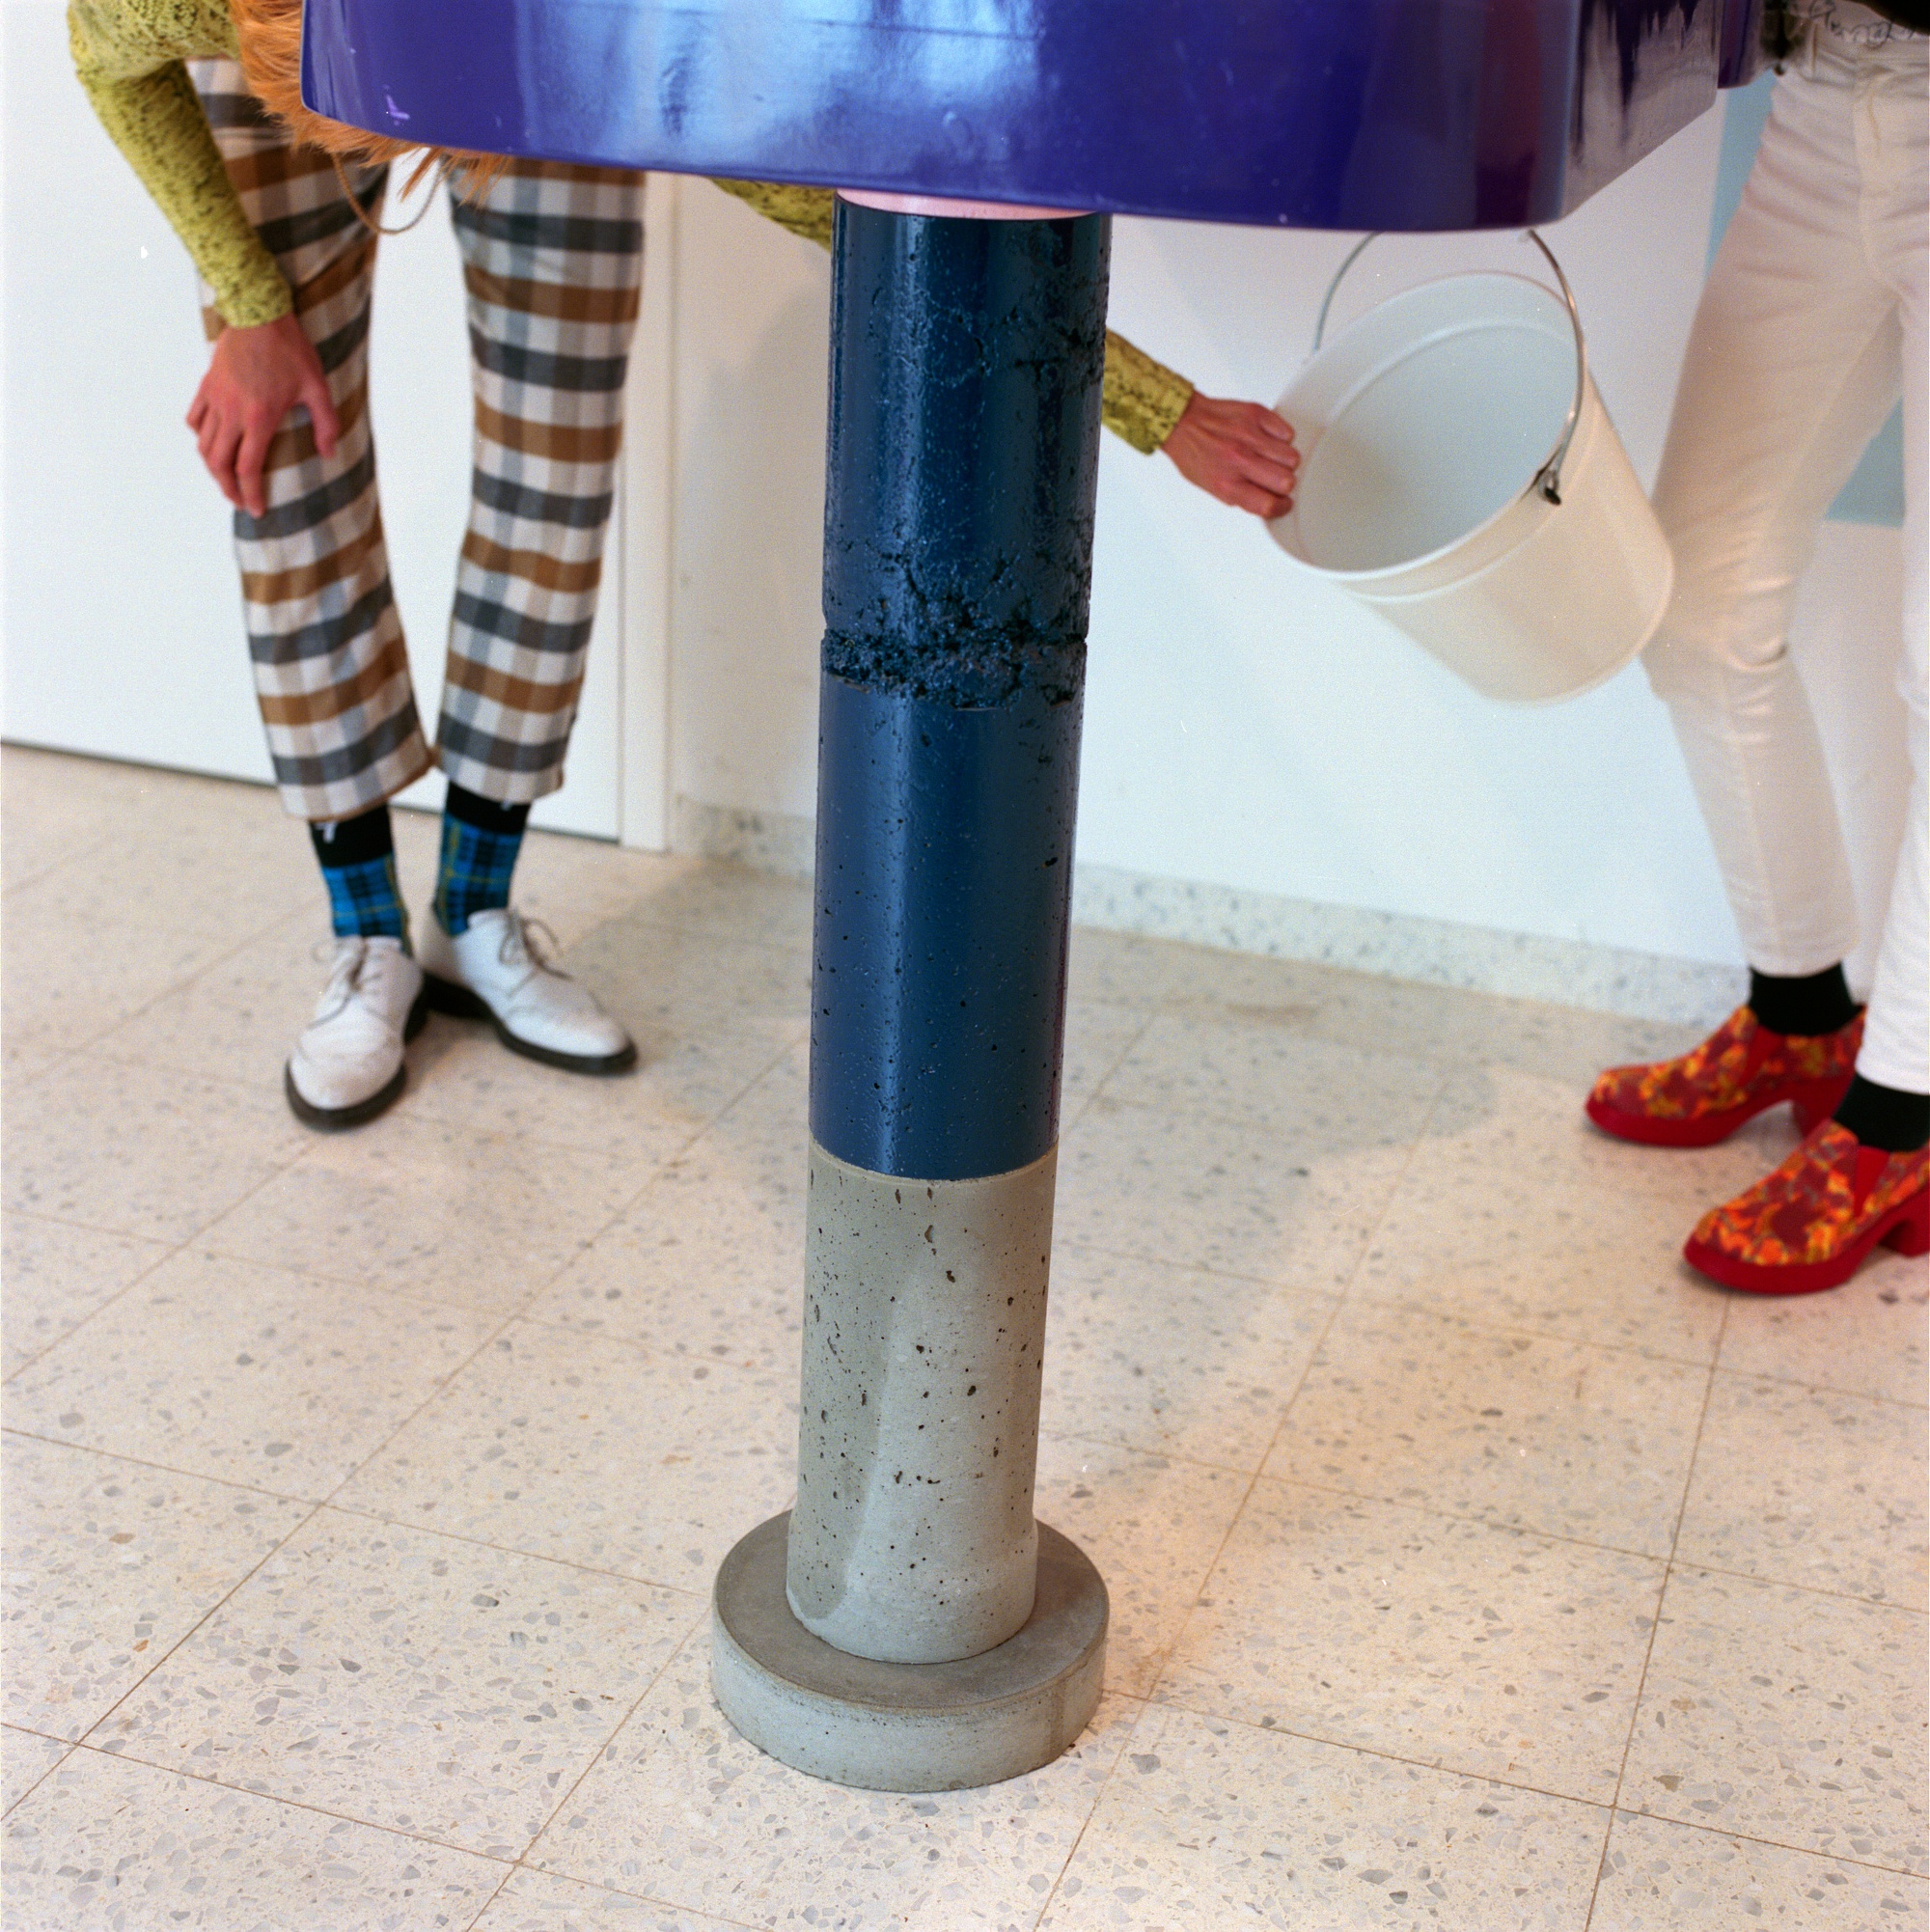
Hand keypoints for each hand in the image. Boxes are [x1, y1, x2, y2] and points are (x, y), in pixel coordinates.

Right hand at [185, 311, 339, 517]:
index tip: (254, 510)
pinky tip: (211, 444)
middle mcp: (232, 412)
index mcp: (259, 418)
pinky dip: (200, 437)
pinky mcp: (207, 384)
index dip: (250, 494)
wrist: (258, 313)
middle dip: (227, 488)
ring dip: (212, 467)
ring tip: (225, 478)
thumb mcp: (317, 388)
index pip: (248, 468)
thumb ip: (326, 424)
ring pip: (204, 444)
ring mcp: (215, 398)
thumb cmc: (291, 349)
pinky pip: (195, 419)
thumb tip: (328, 454)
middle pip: (219, 463)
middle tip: (238, 501)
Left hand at [1160, 392, 1298, 518]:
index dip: (1281, 507)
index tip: (1283, 503)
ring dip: (1285, 461)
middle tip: (1276, 478)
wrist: (1181, 421)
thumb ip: (1241, 496)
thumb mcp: (1211, 487)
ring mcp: (1249, 436)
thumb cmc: (1193, 454)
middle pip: (1286, 481)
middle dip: (1285, 483)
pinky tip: (1268, 440)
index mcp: (1226, 484)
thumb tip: (1269, 501)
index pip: (1268, 505)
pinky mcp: (1256, 415)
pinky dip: (1281, 438)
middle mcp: (1239, 460)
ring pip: (1291, 457)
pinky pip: (1287, 433)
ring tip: (1270, 457)